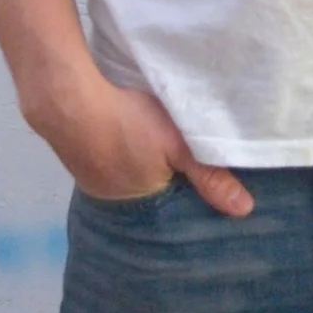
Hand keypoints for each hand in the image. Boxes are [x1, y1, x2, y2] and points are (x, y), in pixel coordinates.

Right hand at [26, 62, 253, 217]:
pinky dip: (123, 158)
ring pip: (131, 180)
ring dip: (145, 169)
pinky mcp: (80, 163)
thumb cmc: (129, 123)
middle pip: (153, 194)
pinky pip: (111, 166)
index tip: (209, 184)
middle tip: (188, 166)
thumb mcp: (178, 145)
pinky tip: (131, 144)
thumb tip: (245, 211)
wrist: (68, 102)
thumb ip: (210, 175)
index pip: (175, 208)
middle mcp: (116, 202)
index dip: (191, 194)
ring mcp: (94, 184)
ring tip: (162, 154)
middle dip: (169, 183)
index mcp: (144, 203)